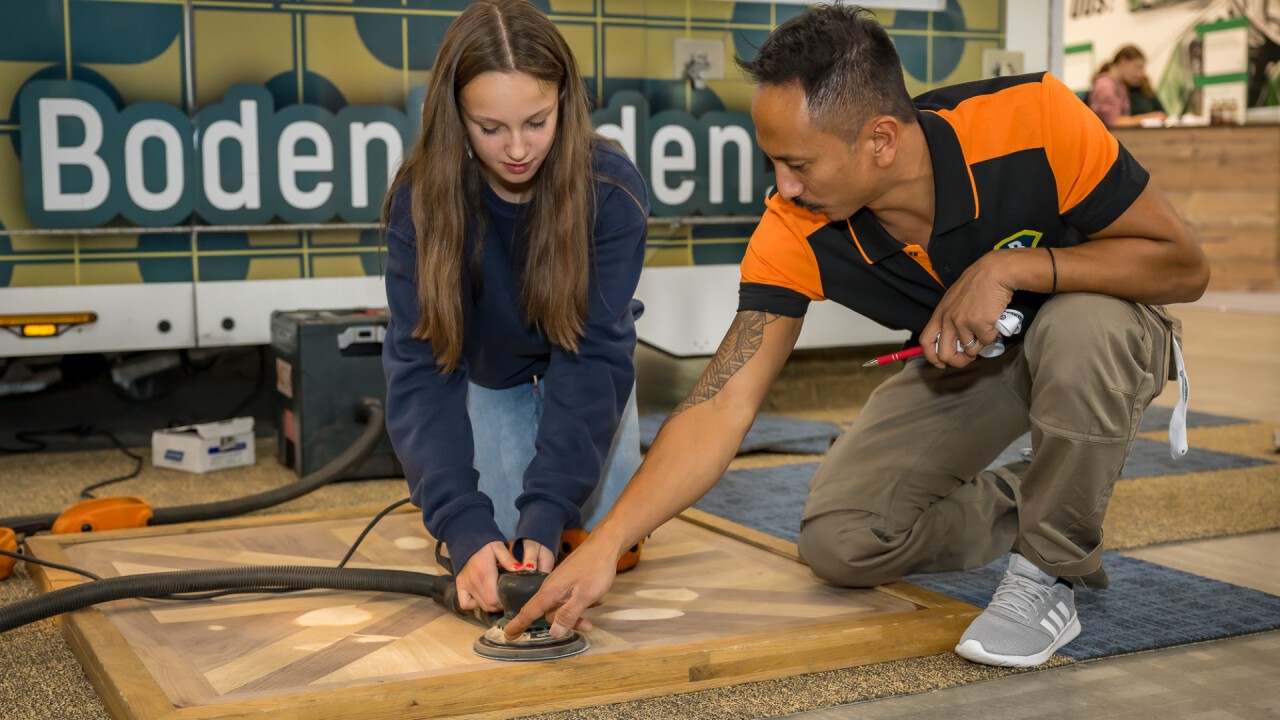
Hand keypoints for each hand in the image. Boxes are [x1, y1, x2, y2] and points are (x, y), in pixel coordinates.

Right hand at [454, 540, 520, 611]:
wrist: (467, 538)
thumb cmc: (485, 543)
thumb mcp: (499, 548)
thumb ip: (508, 560)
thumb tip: (521, 569)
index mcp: (485, 574)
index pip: (494, 600)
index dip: (504, 603)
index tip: (511, 599)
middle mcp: (474, 582)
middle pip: (488, 606)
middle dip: (499, 606)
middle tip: (506, 599)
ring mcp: (465, 585)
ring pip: (479, 605)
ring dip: (489, 605)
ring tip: (497, 598)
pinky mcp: (459, 585)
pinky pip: (464, 603)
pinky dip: (473, 604)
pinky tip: (481, 598)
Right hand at [502, 531, 618, 640]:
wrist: (604, 545)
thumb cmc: (595, 569)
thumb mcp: (585, 596)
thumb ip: (568, 614)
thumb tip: (553, 633)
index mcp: (550, 592)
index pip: (528, 612)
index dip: (518, 625)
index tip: (507, 636)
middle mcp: (551, 588)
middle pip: (551, 614)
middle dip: (567, 622)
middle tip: (588, 626)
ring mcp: (559, 583)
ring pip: (563, 606)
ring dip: (578, 611)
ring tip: (597, 602)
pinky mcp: (568, 580)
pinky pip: (570, 597)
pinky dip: (582, 600)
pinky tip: (597, 595)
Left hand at [921, 251, 1016, 368]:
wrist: (995, 272)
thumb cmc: (977, 284)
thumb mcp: (954, 299)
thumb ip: (951, 318)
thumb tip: (956, 341)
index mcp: (940, 313)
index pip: (925, 341)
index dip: (931, 356)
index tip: (941, 363)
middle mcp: (948, 320)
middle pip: (944, 354)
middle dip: (958, 361)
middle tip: (968, 358)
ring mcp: (963, 323)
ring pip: (969, 350)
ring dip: (979, 346)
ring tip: (985, 331)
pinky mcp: (979, 325)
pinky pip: (986, 342)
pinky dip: (992, 336)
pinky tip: (994, 323)